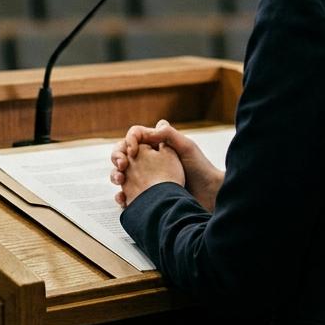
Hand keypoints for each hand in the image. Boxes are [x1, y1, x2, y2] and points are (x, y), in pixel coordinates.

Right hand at [111, 120, 225, 211]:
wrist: (209, 196)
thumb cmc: (201, 169)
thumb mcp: (187, 147)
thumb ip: (169, 134)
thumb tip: (153, 127)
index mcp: (157, 146)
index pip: (134, 137)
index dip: (129, 141)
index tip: (133, 151)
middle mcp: (149, 161)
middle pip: (123, 154)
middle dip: (117, 158)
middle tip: (122, 166)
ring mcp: (146, 179)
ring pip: (121, 174)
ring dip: (115, 175)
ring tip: (120, 180)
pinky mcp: (146, 196)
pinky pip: (127, 195)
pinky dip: (121, 195)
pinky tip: (123, 197)